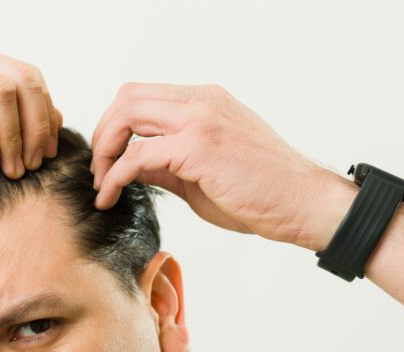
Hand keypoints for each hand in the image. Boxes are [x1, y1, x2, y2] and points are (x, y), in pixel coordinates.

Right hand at [0, 36, 63, 178]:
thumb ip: (0, 113)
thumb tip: (56, 120)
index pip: (26, 73)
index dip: (45, 112)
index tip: (46, 149)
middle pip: (21, 82)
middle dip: (37, 127)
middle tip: (34, 164)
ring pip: (2, 97)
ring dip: (15, 140)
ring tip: (11, 170)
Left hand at [90, 83, 345, 247]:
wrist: (305, 204)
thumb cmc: (263, 194)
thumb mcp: (203, 173)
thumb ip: (167, 163)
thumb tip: (131, 166)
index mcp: (206, 101)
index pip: (143, 96)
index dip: (115, 125)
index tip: (107, 160)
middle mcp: (202, 101)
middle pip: (126, 98)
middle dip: (102, 135)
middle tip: (98, 171)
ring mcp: (200, 119)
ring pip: (125, 116)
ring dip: (104, 152)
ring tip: (102, 185)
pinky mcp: (198, 146)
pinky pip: (136, 155)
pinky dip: (114, 176)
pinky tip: (110, 197)